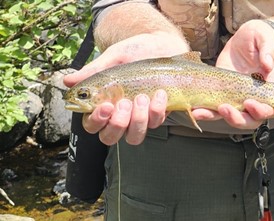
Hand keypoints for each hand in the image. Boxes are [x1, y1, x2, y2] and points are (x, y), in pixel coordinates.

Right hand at [63, 33, 189, 144]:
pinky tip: (159, 94)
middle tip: (125, 103)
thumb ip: (93, 71)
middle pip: (110, 137)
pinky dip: (157, 110)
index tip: (106, 106)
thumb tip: (67, 81)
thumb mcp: (114, 57)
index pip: (91, 125)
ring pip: (134, 137)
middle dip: (118, 124)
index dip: (96, 121)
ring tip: (142, 98)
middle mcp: (119, 115)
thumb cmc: (135, 51)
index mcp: (102, 103)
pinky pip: (156, 122)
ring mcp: (139, 117)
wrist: (163, 45)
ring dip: (138, 120)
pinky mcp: (157, 114)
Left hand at [193, 20, 273, 129]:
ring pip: (229, 116)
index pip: (269, 109)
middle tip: (224, 108)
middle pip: (249, 120)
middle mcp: (253, 97)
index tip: (249, 102)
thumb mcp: (267, 39)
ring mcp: (236, 97)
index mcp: (268, 88)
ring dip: (214, 117)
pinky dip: (204, 110)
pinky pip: (213, 106)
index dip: (260, 111)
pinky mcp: (221, 92)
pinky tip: (193, 108)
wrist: (245, 37)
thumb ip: (269, 51)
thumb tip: (267, 65)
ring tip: (200, 112)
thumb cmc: (261, 38)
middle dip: (237, 119)